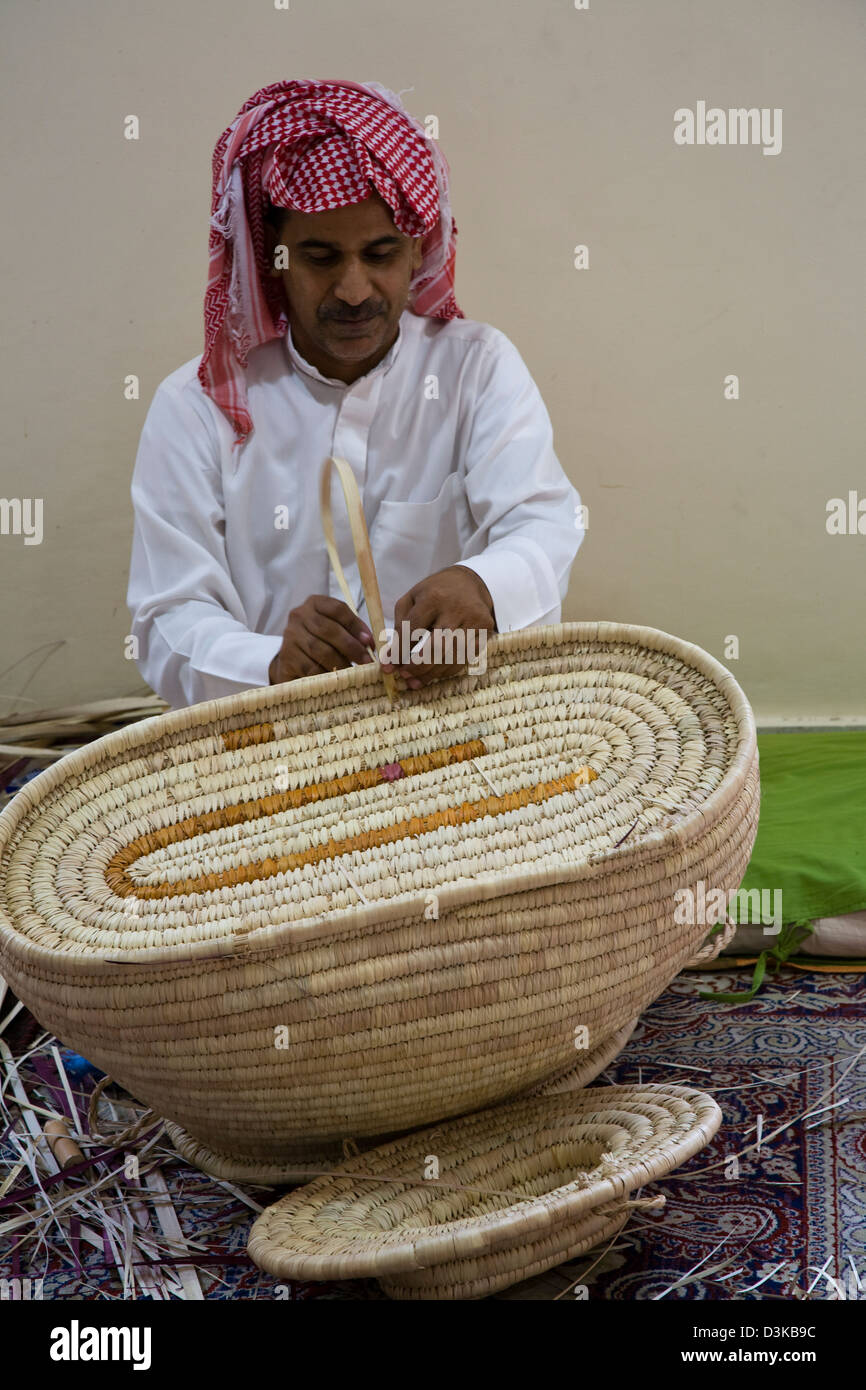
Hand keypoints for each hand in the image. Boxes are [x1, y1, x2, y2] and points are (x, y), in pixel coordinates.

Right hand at [268, 595, 374, 683]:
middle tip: (366, 662)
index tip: (370, 642)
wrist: (293, 661)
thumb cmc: (322, 643)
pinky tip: (336, 680)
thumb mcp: (337, 632)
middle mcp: (299, 615)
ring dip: (341, 663)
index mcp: (315, 603)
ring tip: (354, 673)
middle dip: (351, 647)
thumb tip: (370, 645)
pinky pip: (310, 667)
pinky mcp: (286, 657)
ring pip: (320, 650)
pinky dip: (326, 675)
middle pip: (328, 629)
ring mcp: (290, 636)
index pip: (338, 609)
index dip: (356, 625)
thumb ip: (353, 633)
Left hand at [381, 565, 496, 689]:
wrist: (469, 582)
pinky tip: (433, 674)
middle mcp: (456, 608)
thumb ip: (399, 627)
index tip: (390, 664)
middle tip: (404, 675)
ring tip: (415, 680)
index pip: (413, 629)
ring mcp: (474, 620)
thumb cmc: (434, 593)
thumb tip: (390, 660)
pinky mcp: (485, 630)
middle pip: (436, 646)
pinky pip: (465, 659)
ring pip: (452, 657)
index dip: (400, 650)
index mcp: (434, 597)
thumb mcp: (411, 600)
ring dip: (431, 673)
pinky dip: (447, 670)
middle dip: (418, 666)